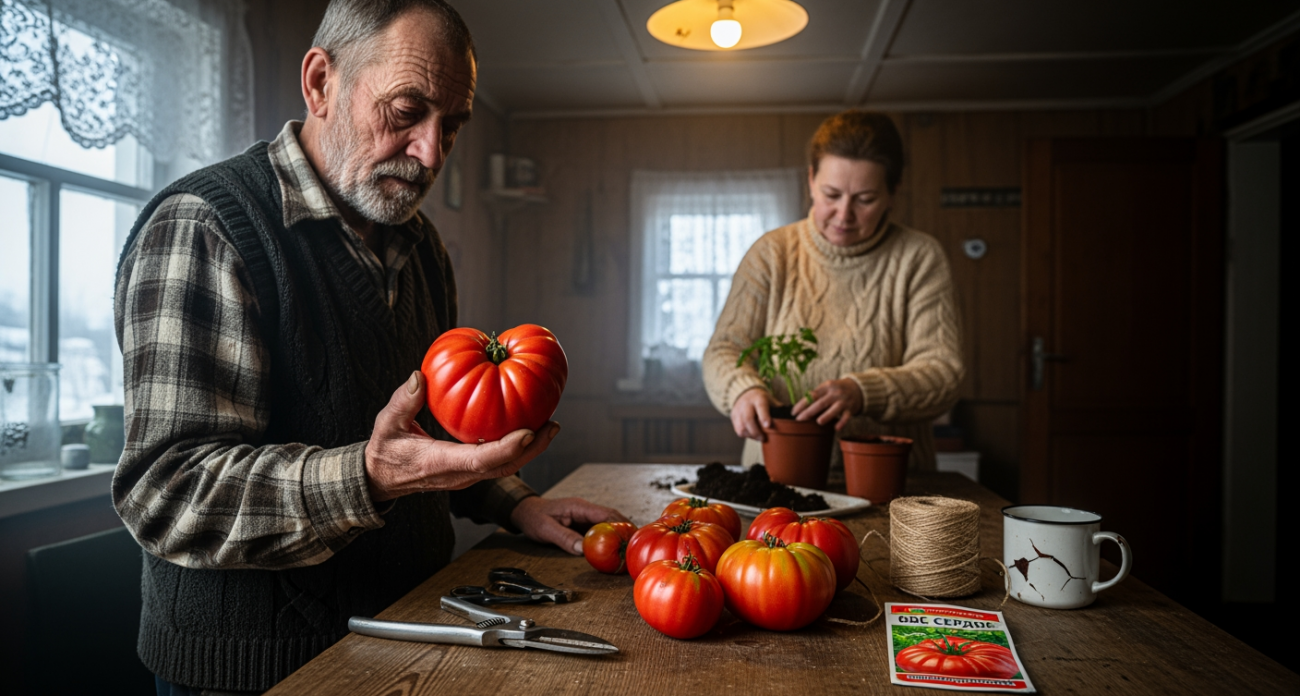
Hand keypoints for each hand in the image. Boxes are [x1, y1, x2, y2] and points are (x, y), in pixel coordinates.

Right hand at [364, 371, 558, 501]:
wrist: (380, 478)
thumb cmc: (384, 450)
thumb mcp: (387, 423)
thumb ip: (403, 401)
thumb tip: (420, 375)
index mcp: (440, 464)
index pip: (479, 460)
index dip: (506, 448)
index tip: (528, 432)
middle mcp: (459, 474)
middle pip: (503, 467)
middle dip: (532, 449)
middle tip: (553, 425)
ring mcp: (466, 476)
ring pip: (505, 467)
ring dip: (530, 449)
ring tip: (550, 426)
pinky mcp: (469, 472)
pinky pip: (498, 462)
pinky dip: (516, 447)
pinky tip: (528, 428)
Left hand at [510, 496, 630, 554]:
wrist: (525, 512)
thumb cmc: (534, 517)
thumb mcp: (546, 529)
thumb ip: (564, 538)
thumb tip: (583, 549)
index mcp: (579, 507)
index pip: (606, 513)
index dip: (621, 524)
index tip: (631, 537)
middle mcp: (585, 510)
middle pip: (612, 518)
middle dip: (625, 530)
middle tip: (635, 546)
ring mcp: (585, 517)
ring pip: (608, 524)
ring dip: (618, 534)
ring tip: (629, 549)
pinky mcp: (582, 524)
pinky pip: (599, 530)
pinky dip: (608, 538)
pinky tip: (613, 548)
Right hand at [730, 387, 777, 441]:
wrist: (744, 393)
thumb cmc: (761, 399)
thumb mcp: (770, 400)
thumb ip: (778, 409)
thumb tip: (790, 420)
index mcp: (758, 398)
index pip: (760, 407)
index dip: (764, 417)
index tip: (768, 426)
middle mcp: (746, 403)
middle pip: (748, 419)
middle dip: (756, 431)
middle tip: (763, 438)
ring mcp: (738, 410)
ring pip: (741, 427)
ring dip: (750, 435)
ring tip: (758, 437)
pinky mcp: (733, 416)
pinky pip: (738, 430)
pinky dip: (745, 435)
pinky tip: (751, 434)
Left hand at [791, 377, 862, 429]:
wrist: (858, 388)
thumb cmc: (837, 389)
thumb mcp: (827, 387)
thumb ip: (817, 394)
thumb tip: (800, 406)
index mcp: (827, 386)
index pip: (812, 395)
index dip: (802, 404)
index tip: (794, 412)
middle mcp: (835, 393)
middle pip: (821, 403)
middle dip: (809, 412)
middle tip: (799, 419)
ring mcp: (843, 401)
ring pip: (834, 409)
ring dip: (827, 415)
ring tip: (819, 422)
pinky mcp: (850, 409)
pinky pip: (846, 417)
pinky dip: (842, 422)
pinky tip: (836, 428)